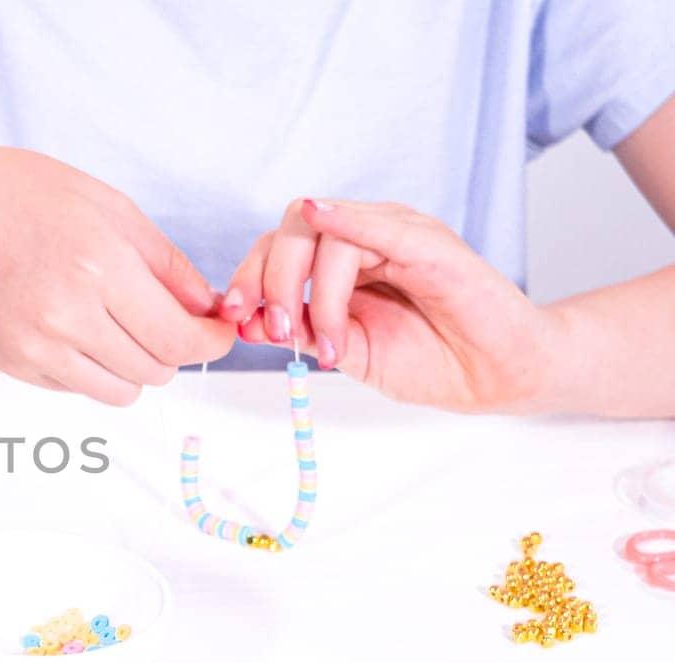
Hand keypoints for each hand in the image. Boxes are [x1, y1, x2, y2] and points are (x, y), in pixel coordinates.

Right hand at [0, 145, 235, 405]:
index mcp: (97, 266)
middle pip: (155, 371)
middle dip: (173, 349)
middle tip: (166, 319)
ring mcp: (35, 348)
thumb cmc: (18, 197)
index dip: (210, 343)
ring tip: (120, 325)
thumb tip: (206, 309)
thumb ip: (164, 262)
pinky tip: (76, 327)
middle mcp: (65, 316)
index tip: (217, 333)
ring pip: (121, 391)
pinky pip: (80, 388)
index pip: (177, 339)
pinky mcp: (14, 365)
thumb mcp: (107, 205)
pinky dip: (93, 368)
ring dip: (135, 366)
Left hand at [228, 199, 558, 412]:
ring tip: (332, 344)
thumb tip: (246, 322)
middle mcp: (364, 238)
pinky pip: (381, 224)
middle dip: (270, 281)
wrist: (495, 377)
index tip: (233, 317)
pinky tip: (321, 219)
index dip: (247, 278)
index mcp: (339, 260)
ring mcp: (398, 234)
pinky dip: (347, 220)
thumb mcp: (348, 352)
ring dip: (313, 289)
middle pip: (291, 231)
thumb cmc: (428, 360)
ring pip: (326, 233)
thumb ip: (304, 331)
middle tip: (278, 332)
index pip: (276, 248)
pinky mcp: (431, 243)